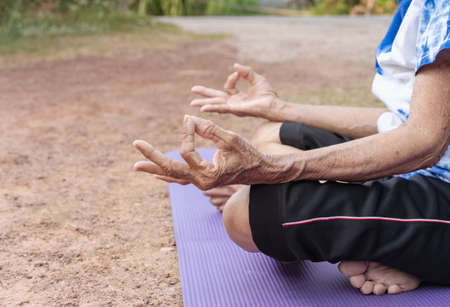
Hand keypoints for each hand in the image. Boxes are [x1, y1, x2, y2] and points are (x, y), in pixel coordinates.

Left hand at [133, 115, 281, 189]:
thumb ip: (208, 129)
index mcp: (209, 174)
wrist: (260, 170)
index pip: (186, 152)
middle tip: (137, 145)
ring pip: (173, 175)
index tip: (188, 120)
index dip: (186, 133)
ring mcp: (200, 183)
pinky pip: (180, 179)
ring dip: (155, 168)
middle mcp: (201, 182)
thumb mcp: (230, 138)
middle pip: (171, 169)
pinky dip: (167, 175)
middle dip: (153, 157)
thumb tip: (187, 120)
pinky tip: (155, 174)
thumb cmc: (248, 154)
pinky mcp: (202, 179)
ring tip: (136, 166)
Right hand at [190, 63, 280, 118]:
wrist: (274, 104)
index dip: (232, 78)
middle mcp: (234, 104)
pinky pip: (222, 109)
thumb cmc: (267, 94)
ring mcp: (234, 108)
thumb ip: (245, 72)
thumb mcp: (256, 78)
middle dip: (204, 95)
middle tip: (193, 90)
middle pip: (216, 98)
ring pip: (216, 105)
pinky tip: (204, 109)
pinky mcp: (235, 111)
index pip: (228, 87)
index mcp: (237, 97)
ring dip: (204, 104)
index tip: (238, 73)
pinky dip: (212, 108)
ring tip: (193, 103)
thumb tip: (235, 66)